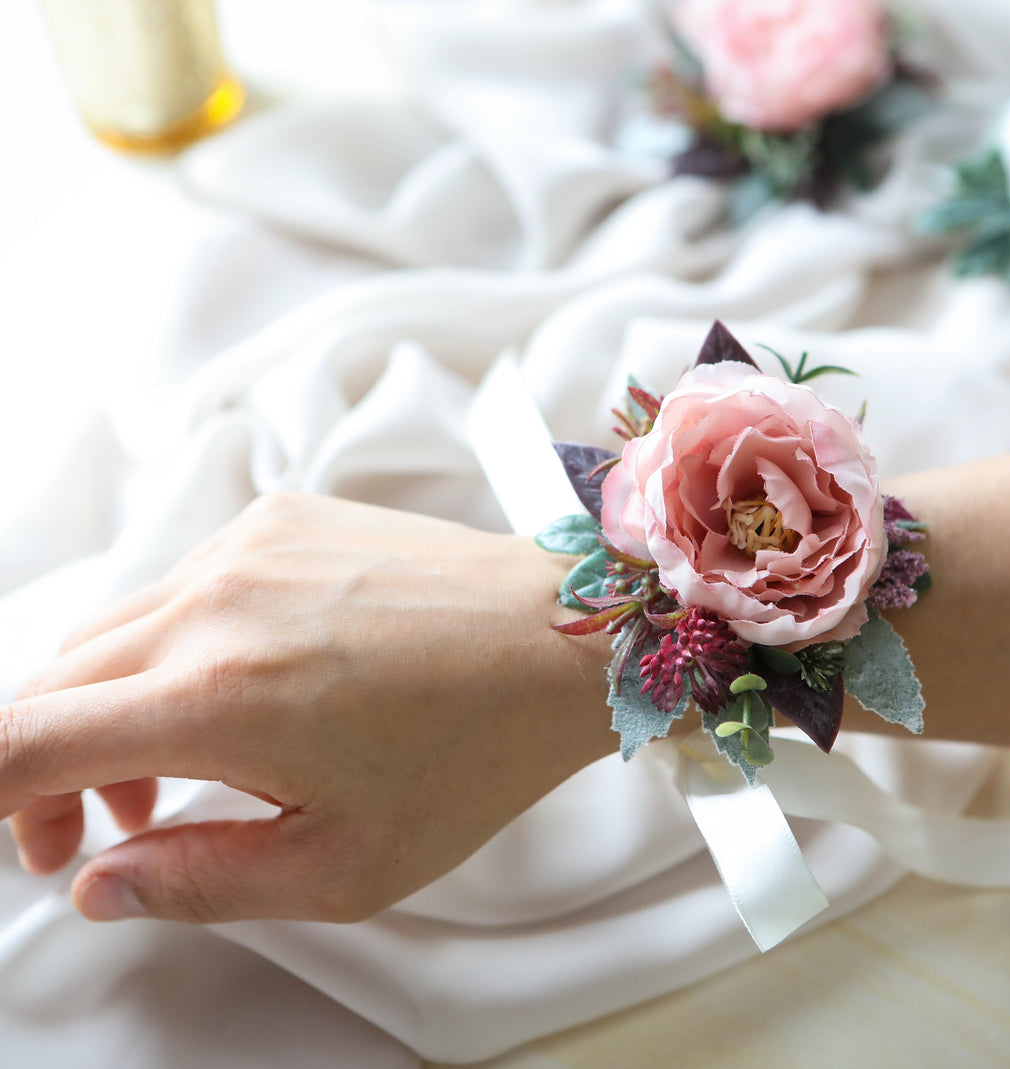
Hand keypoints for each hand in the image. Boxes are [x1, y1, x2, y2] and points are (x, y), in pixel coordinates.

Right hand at [2, 494, 611, 922]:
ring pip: (112, 632)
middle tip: (106, 830)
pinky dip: (174, 645)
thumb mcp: (344, 865)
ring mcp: (246, 544)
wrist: (566, 637)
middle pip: (53, 684)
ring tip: (187, 770)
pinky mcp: (281, 517)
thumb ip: (199, 882)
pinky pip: (181, 584)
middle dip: (51, 769)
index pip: (20, 740)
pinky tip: (243, 689)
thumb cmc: (478, 751)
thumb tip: (100, 881)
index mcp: (217, 697)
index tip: (28, 835)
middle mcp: (214, 601)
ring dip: (114, 706)